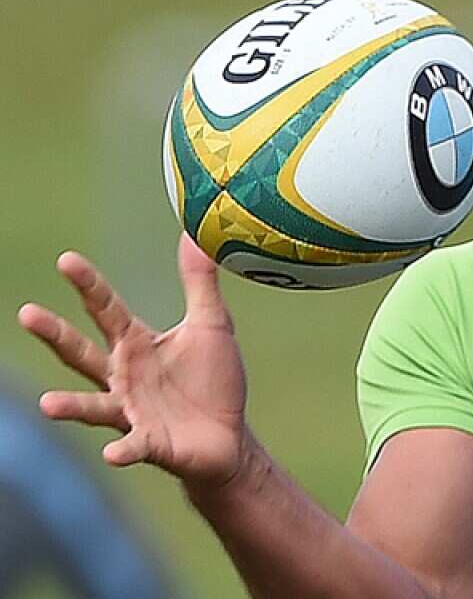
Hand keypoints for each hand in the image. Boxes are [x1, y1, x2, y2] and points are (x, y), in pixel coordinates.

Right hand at [18, 234, 249, 488]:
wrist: (229, 437)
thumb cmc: (214, 380)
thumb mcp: (212, 324)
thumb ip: (199, 283)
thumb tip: (194, 235)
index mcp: (136, 344)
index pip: (105, 308)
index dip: (87, 284)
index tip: (65, 259)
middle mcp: (122, 376)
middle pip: (81, 353)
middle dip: (55, 334)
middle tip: (26, 313)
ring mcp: (131, 412)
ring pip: (93, 406)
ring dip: (71, 406)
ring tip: (47, 405)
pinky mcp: (150, 443)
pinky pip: (132, 447)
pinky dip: (122, 451)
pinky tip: (112, 454)